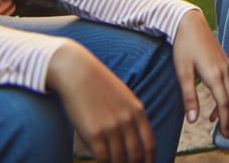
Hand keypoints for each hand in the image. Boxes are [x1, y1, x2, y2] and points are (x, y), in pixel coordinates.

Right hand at [47, 40, 154, 162]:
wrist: (79, 73)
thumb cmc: (99, 86)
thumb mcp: (124, 97)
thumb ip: (131, 116)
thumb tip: (135, 137)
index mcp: (137, 110)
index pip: (149, 143)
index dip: (149, 159)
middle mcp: (127, 120)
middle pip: (136, 154)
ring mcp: (111, 127)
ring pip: (119, 159)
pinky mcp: (94, 133)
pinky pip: (103, 158)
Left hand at [172, 9, 228, 138]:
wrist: (191, 23)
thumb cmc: (184, 47)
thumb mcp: (183, 73)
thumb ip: (189, 97)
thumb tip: (192, 121)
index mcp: (215, 75)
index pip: (225, 104)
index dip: (227, 121)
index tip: (226, 135)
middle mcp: (224, 71)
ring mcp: (226, 65)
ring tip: (225, 124)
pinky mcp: (225, 61)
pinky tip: (219, 104)